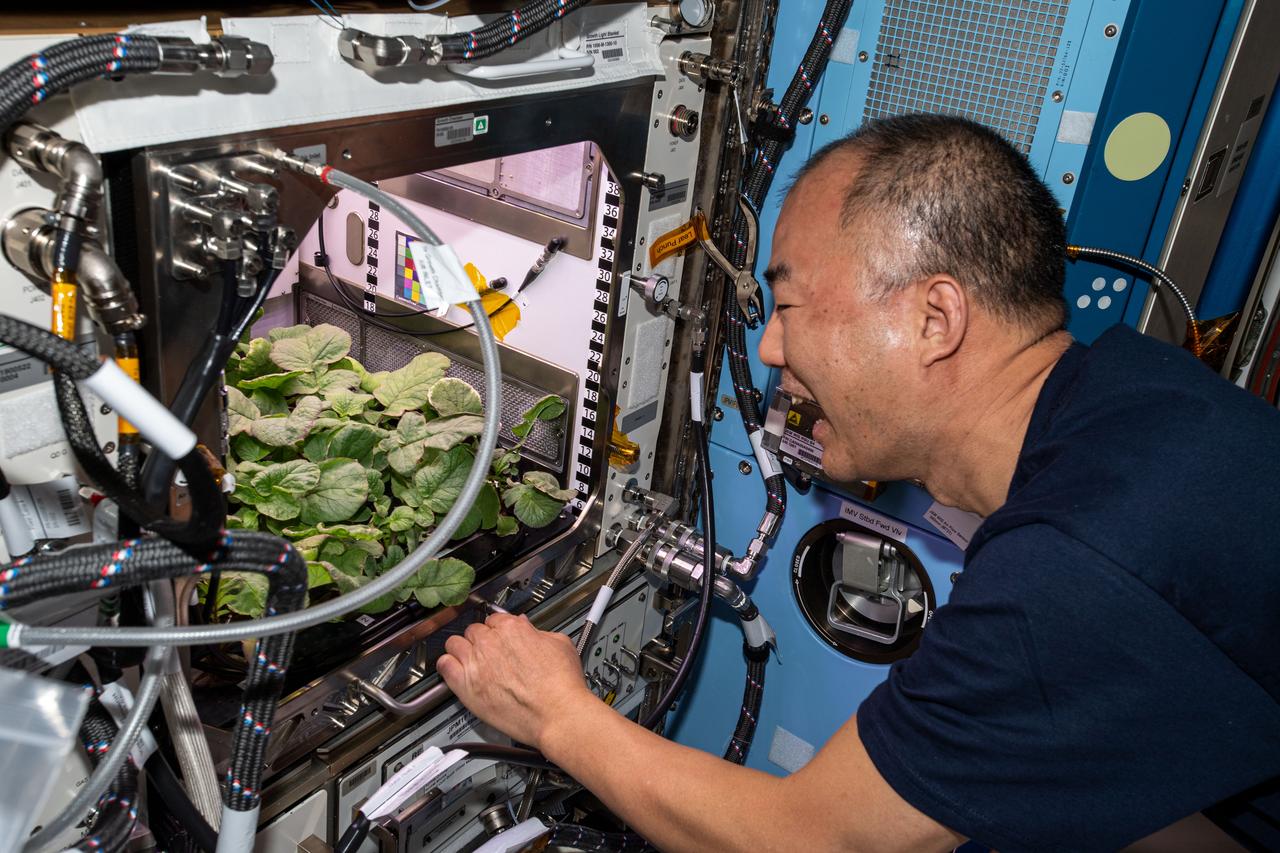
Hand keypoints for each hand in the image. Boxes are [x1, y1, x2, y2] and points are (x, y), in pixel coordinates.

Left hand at [436, 613, 596, 749]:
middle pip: (474, 630)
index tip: (499, 637)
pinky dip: (447, 665)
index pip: (494, 619)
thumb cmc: (561, 685)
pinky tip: (454, 670)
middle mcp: (490, 642)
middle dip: (480, 640)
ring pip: (454, 644)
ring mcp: (475, 663)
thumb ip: (539, 633)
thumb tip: (530, 631)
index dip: (498, 630)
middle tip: (487, 652)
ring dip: (461, 650)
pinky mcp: (465, 686)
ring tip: (468, 660)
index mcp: (513, 628)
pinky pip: (444, 666)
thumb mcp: (560, 645)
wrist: (557, 714)